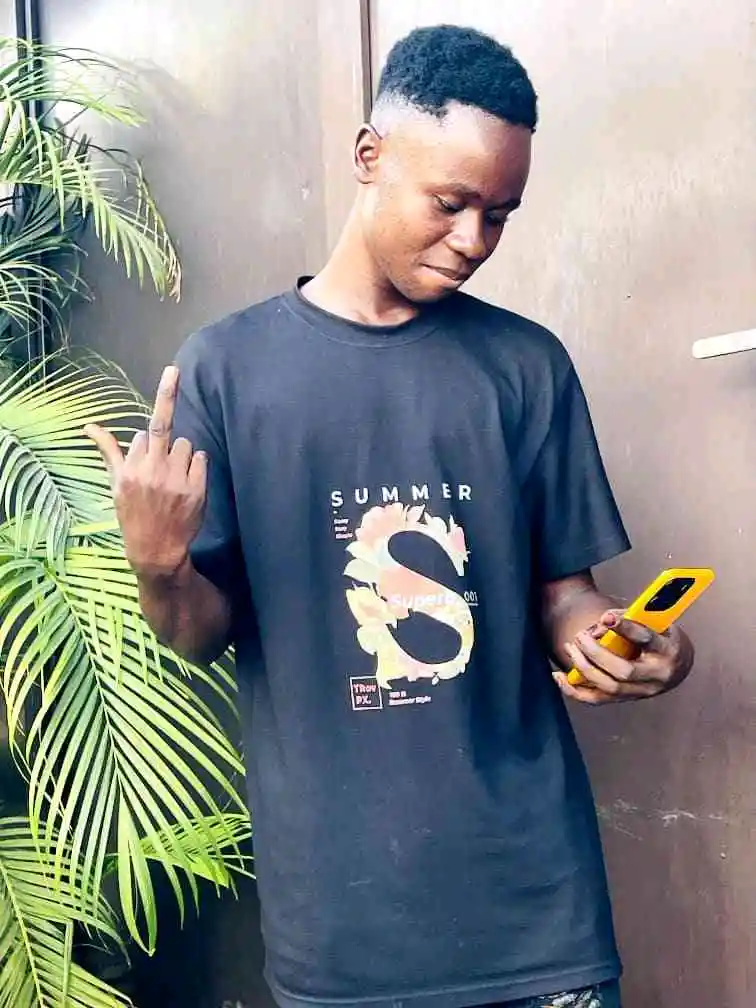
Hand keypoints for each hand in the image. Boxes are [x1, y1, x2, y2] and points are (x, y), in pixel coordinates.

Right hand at [85, 365, 206, 578]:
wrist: (157, 549)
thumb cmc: (133, 512)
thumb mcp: (115, 483)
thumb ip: (108, 450)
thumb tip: (88, 426)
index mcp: (130, 468)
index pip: (144, 433)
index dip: (149, 440)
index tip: (161, 412)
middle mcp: (151, 470)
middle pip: (162, 424)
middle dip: (168, 392)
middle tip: (174, 370)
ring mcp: (175, 479)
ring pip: (186, 444)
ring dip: (182, 454)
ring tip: (175, 477)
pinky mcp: (196, 488)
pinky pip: (202, 458)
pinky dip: (197, 465)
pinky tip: (188, 482)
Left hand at [553, 609, 693, 704]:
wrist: (678, 664)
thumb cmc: (662, 637)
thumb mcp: (656, 621)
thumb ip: (630, 617)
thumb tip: (601, 623)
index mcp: (668, 650)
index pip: (646, 640)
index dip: (625, 628)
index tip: (605, 618)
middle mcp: (657, 676)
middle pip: (623, 671)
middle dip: (596, 653)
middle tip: (580, 636)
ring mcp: (642, 691)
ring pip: (609, 687)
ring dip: (584, 668)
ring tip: (571, 648)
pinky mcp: (626, 699)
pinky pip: (597, 699)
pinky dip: (575, 690)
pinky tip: (560, 676)